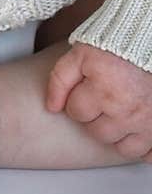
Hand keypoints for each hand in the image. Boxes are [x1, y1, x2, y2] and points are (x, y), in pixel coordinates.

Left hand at [45, 41, 151, 160]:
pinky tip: (138, 129)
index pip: (76, 112)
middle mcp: (126, 110)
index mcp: (104, 90)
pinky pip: (148, 153)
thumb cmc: (116, 45)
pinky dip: (142, 144)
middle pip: (97, 133)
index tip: (88, 89)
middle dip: (95, 118)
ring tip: (120, 112)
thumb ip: (60, 78)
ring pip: (121, 147)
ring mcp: (147, 122)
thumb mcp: (81, 53)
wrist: (149, 40)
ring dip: (118, 133)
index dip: (78, 99)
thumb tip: (51, 107)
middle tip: (103, 98)